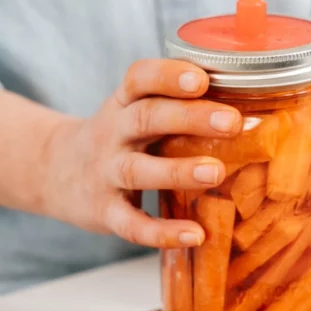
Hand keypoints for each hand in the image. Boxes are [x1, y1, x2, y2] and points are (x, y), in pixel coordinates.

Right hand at [43, 59, 242, 248]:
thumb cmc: (119, 137)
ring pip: (138, 169)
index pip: (139, 79)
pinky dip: (163, 231)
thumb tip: (256, 107)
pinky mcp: (104, 211)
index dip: (168, 76)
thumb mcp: (134, 111)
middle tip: (231, 122)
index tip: (202, 78)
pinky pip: (131, 223)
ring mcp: (105, 172)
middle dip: (189, 118)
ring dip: (178, 171)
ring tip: (217, 173)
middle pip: (146, 118)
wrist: (54, 171)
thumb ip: (176, 107)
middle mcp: (112, 133)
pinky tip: (196, 234)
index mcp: (123, 103)